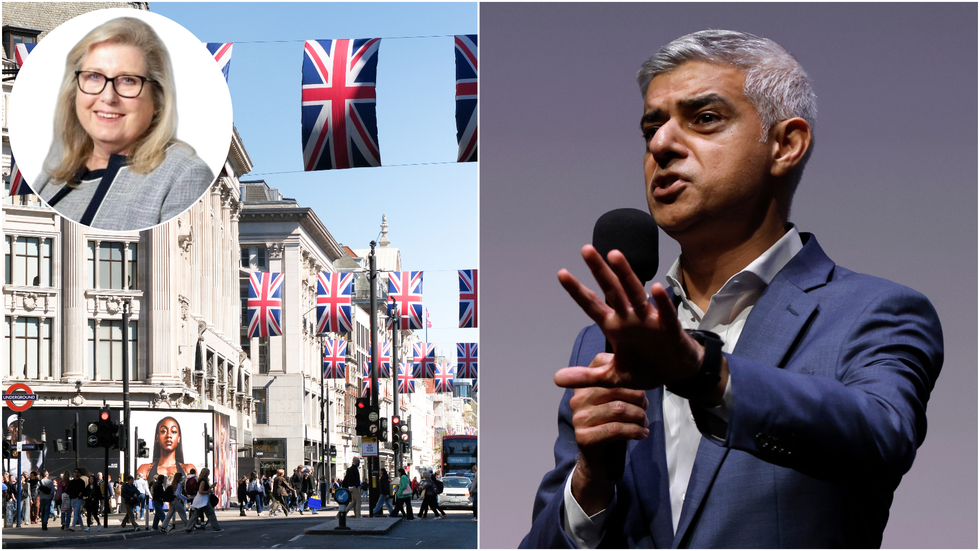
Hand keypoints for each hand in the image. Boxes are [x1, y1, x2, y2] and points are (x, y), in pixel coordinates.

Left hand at [556, 245, 702, 389]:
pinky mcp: (669, 327)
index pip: (591, 305)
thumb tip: (556, 379)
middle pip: (611, 290)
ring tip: (614, 255)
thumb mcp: (612, 377)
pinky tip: (657, 288)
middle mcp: (628, 317)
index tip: (561, 273)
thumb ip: (586, 376)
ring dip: (626, 275)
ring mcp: (649, 320)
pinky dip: (662, 301)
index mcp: (613, 326)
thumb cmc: (645, 368)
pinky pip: (665, 312)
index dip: (576, 291)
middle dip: (599, 270)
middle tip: (586, 250)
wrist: (676, 372)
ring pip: (635, 293)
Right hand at [561, 354, 650, 513]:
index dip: (625, 374)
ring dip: (639, 416)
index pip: (603, 365)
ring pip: (619, 409)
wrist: (599, 461)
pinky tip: (642, 433)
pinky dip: (635, 431)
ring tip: (644, 423)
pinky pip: (617, 429)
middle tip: (645, 408)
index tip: (638, 389)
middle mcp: (577, 399)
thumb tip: (642, 371)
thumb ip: (618, 384)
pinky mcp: (584, 437)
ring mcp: (579, 418)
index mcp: (582, 386)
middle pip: (615, 388)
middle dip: (638, 398)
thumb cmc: (609, 426)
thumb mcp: (612, 401)